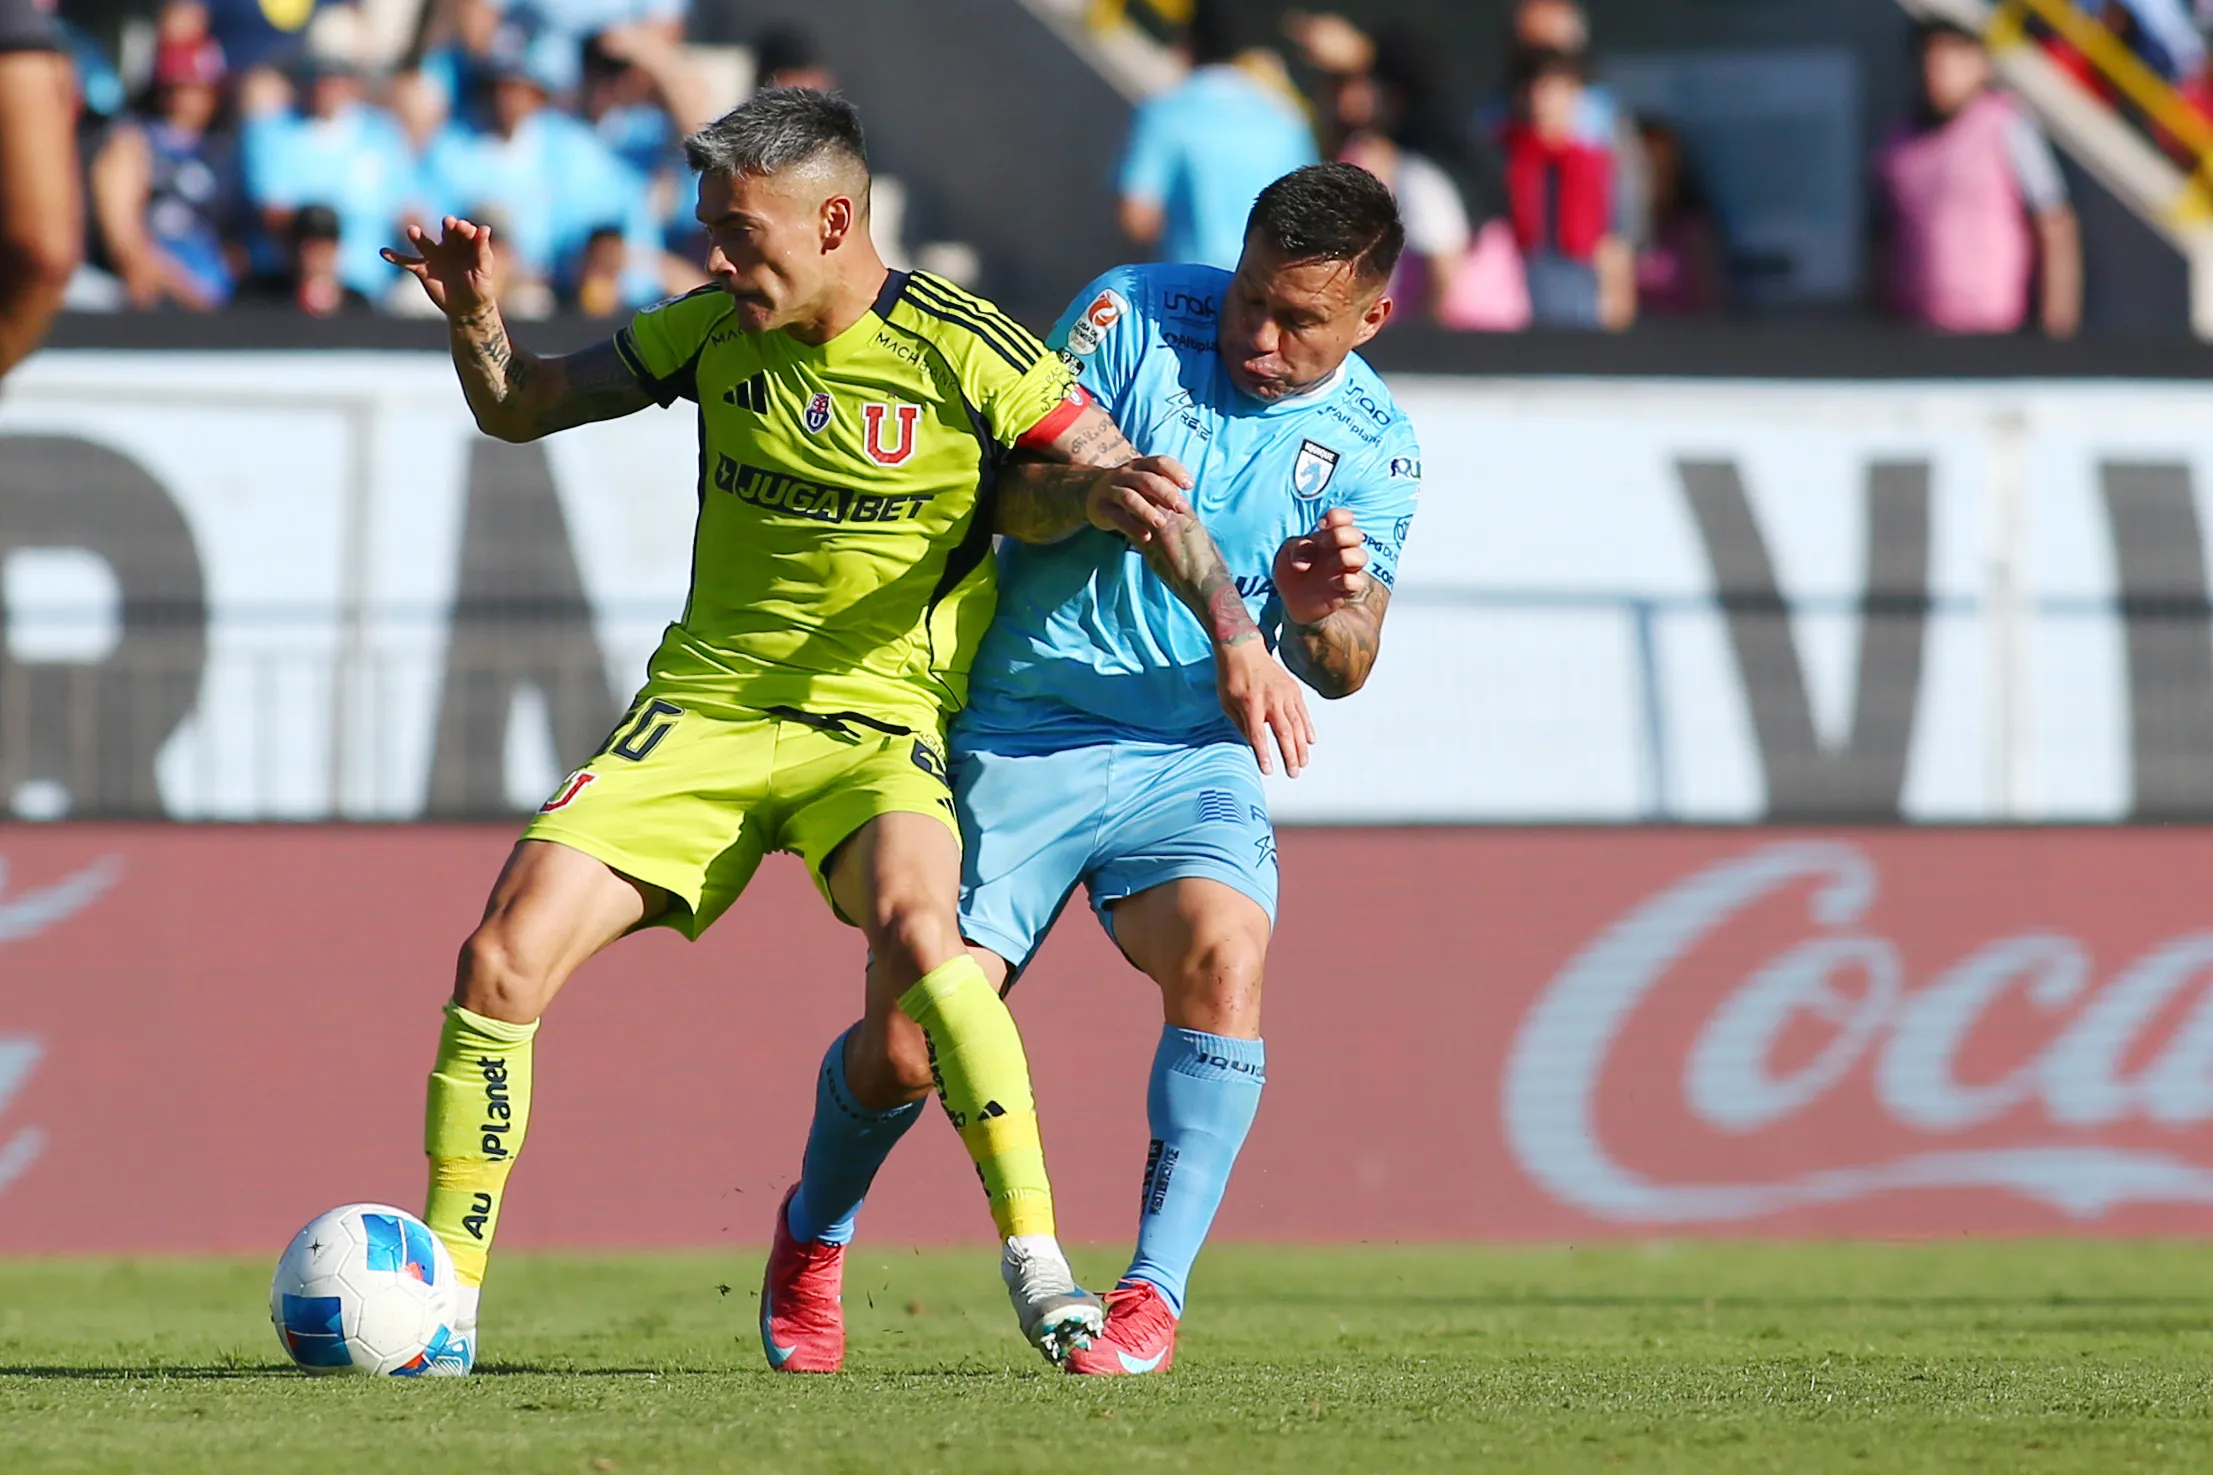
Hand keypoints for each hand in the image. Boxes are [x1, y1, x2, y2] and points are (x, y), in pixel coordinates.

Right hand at [380, 216, 498, 320]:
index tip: (463, 227)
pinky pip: (407, 261)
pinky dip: (395, 257)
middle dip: (448, 226)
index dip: (464, 228)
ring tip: (412, 230)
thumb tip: (486, 229)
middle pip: (447, 232)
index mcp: (466, 243)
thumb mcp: (484, 270)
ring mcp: (434, 256)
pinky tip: (384, 252)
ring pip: (424, 243)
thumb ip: (482, 251)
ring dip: (417, 236)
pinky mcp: (422, 269)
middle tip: (449, 222)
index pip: (465, 231)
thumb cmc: (480, 287)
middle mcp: (448, 245)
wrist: (467, 308)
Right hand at [1087, 455, 1193, 544]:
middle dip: (1166, 494)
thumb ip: (1162, 488)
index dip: (1176, 472)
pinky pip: (1118, 517)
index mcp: (1139, 465)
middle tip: (1181, 508)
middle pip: (1147, 480)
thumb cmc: (1127, 489)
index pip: (1160, 462)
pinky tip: (1146, 536)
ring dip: (1148, 510)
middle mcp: (1125, 474)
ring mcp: (1111, 490)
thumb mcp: (1143, 483)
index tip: (1189, 486)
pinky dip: (1133, 527)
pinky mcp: (1101, 508)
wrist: (1089, 493)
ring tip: (1162, 523)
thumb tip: (1187, 505)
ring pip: (1130, 497)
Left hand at [1216, 639, 1314, 777]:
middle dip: (1290, 755)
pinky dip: (1308, 727)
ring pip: (1297, 724)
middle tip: (1293, 773)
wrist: (1243, 648)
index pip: (1258, 735)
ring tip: (1302, 763)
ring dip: (1301, 747)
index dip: (1264, 754)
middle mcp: (1271, 700)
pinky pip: (1303, 712)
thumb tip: (1252, 744)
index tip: (1268, 771)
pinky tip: (1310, 741)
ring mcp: (1285, 694)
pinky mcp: (1293, 689)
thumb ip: (1240, 724)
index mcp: (1251, 704)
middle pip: (1284, 733)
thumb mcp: (1227, 702)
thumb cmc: (1231, 676)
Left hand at [1273, 507, 1368, 624]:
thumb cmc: (1290, 571)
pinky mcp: (1345, 591)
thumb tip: (1306, 561)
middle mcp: (1339, 551)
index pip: (1343, 518)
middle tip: (1323, 543)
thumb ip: (1297, 548)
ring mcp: (1344, 571)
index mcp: (1327, 536)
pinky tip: (1334, 583)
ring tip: (1329, 564)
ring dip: (1346, 557)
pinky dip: (1348, 581)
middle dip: (1341, 535)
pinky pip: (1358, 583)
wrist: (1289, 600)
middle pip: (1357, 534)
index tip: (1320, 525)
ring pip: (1362, 556)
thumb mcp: (1286, 554)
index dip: (1336, 517)